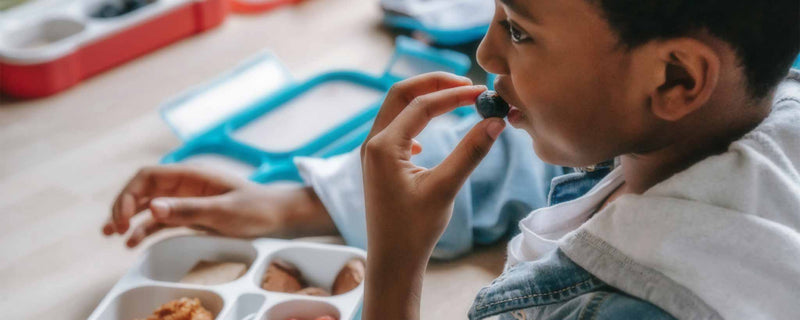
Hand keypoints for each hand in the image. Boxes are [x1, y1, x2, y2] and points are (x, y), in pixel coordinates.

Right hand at [103, 165, 335, 246]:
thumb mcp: (222, 212)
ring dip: (129, 217)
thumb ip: (188, 209)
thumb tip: (153, 207)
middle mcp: (185, 184)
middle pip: (143, 189)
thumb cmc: (256, 209)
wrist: (280, 217)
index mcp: (192, 174)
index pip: (148, 176)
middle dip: (124, 206)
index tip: (123, 218)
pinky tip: (133, 242)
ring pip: (149, 204)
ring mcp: (187, 199)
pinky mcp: (192, 214)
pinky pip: (162, 219)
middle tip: (114, 229)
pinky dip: (146, 228)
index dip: (128, 194)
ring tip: (113, 235)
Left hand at [360, 72, 505, 318]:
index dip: (454, 94)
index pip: (421, 104)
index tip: (482, 92)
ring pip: (396, 109)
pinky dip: (415, 120)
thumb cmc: (414, 230)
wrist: (391, 261)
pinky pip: (394, 128)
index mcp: (383, 146)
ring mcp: (372, 153)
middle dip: (434, 84)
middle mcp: (372, 144)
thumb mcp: (445, 188)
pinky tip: (427, 140)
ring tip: (456, 99)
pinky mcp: (378, 164)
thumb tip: (496, 121)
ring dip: (424, 99)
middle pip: (401, 94)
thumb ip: (470, 152)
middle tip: (467, 84)